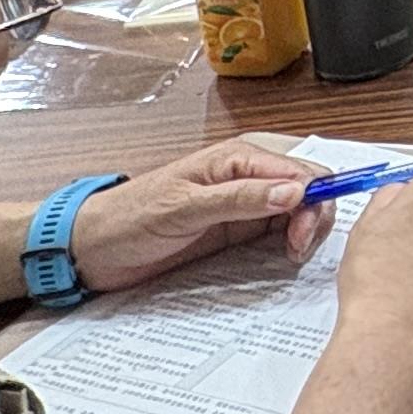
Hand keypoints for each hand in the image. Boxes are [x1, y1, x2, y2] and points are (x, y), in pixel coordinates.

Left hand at [72, 140, 328, 290]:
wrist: (97, 247)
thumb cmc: (131, 218)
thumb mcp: (186, 208)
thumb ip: (241, 199)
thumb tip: (294, 192)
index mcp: (238, 158)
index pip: (301, 171)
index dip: (314, 201)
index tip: (302, 235)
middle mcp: (248, 175)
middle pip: (309, 187)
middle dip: (315, 216)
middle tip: (297, 249)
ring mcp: (246, 202)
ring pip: (301, 208)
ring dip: (307, 229)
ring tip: (291, 255)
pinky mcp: (240, 227)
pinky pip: (281, 229)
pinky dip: (292, 241)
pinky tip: (284, 256)